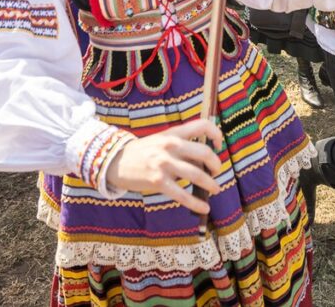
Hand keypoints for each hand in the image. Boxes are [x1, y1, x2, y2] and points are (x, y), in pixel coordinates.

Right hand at [104, 119, 222, 214]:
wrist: (116, 161)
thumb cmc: (144, 152)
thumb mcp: (161, 142)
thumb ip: (182, 149)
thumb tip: (205, 163)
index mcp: (173, 133)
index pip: (202, 126)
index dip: (216, 134)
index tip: (219, 145)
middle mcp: (170, 146)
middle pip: (205, 153)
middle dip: (216, 165)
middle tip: (216, 173)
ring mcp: (164, 163)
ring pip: (197, 175)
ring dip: (211, 184)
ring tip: (215, 189)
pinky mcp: (158, 181)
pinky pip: (183, 195)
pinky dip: (196, 203)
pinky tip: (204, 208)